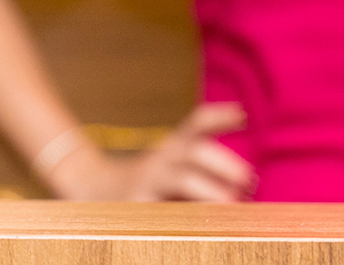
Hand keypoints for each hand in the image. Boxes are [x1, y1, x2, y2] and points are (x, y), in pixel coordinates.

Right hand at [45, 103, 255, 201]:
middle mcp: (161, 161)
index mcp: (174, 149)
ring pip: (181, 179)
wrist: (94, 191)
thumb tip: (246, 183)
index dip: (219, 117)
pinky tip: (201, 230)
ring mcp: (148, 183)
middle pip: (194, 151)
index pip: (196, 124)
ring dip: (210, 189)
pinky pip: (165, 210)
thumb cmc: (149, 183)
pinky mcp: (138, 206)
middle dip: (223, 162)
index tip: (242, 114)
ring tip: (231, 203)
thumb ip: (202, 170)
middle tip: (249, 178)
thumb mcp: (173, 167)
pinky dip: (187, 218)